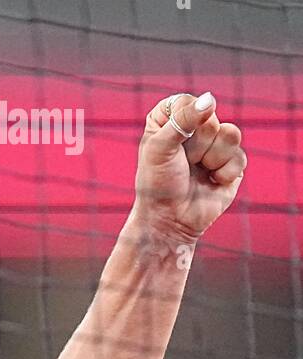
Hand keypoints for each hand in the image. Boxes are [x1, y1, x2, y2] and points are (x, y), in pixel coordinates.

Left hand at [131, 91, 246, 241]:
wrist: (168, 221)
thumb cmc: (157, 185)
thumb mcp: (160, 148)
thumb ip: (183, 120)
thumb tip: (210, 99)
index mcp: (171, 119)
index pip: (188, 102)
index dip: (182, 125)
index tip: (168, 146)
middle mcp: (195, 129)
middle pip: (211, 119)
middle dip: (196, 146)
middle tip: (183, 164)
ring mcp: (215, 145)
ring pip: (231, 134)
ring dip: (212, 159)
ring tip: (198, 172)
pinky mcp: (231, 163)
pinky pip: (240, 156)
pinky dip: (224, 174)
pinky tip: (210, 183)